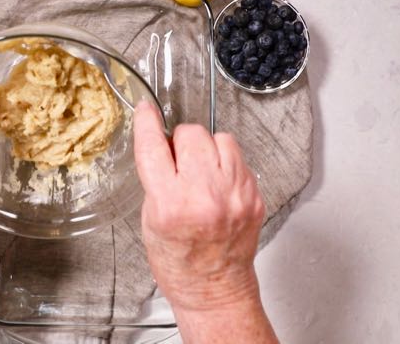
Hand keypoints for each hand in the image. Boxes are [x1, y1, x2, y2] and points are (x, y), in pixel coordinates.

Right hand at [133, 101, 264, 311]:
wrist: (213, 289)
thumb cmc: (178, 262)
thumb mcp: (150, 220)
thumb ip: (157, 179)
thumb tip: (164, 145)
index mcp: (170, 204)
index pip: (154, 147)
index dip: (147, 123)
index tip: (146, 110)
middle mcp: (204, 196)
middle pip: (191, 134)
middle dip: (181, 142)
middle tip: (178, 161)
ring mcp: (234, 194)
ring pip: (220, 138)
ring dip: (207, 149)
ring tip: (202, 171)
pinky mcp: (253, 196)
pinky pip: (239, 158)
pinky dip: (226, 163)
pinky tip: (218, 183)